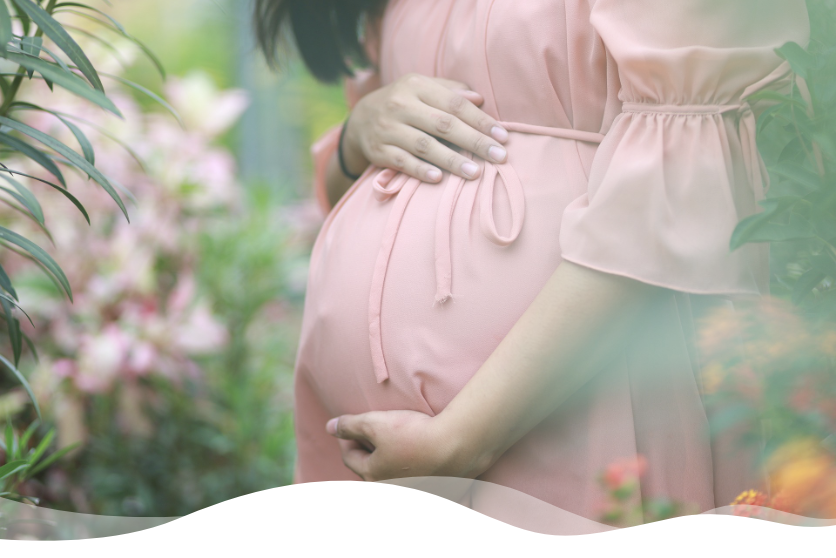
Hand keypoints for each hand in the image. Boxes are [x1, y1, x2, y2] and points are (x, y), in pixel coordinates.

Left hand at [326, 410, 492, 481]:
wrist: (458, 445)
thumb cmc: (414, 434)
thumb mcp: (375, 423)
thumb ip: (350, 425)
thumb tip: (330, 427)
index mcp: (373, 476)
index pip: (350, 457)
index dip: (348, 438)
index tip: (352, 425)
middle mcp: (391, 488)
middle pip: (371, 468)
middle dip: (368, 449)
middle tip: (373, 431)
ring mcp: (413, 490)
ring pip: (393, 472)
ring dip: (391, 457)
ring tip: (397, 438)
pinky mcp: (434, 487)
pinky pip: (415, 474)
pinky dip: (412, 463)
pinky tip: (420, 448)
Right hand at [341, 73, 509, 183]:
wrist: (361, 119)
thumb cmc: (405, 103)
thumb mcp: (423, 88)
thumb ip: (451, 91)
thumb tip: (479, 99)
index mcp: (416, 85)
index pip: (454, 104)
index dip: (480, 120)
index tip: (503, 136)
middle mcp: (400, 105)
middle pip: (443, 125)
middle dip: (474, 142)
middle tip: (499, 157)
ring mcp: (388, 129)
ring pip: (424, 145)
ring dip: (452, 160)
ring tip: (475, 173)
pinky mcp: (379, 150)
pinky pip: (402, 162)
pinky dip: (421, 171)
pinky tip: (439, 179)